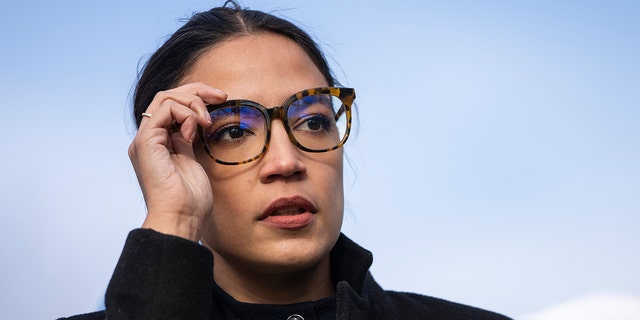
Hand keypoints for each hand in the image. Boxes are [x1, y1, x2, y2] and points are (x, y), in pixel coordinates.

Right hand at [128, 82, 226, 241]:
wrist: (180, 219)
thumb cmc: (191, 201)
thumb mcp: (194, 162)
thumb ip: (190, 142)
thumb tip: (198, 123)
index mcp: (158, 144)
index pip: (173, 106)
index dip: (197, 97)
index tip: (221, 100)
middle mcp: (148, 139)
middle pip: (168, 96)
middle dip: (197, 90)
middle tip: (222, 96)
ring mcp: (145, 140)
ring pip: (166, 98)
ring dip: (194, 102)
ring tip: (208, 122)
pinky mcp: (146, 142)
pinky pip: (165, 109)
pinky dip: (186, 113)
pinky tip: (196, 131)